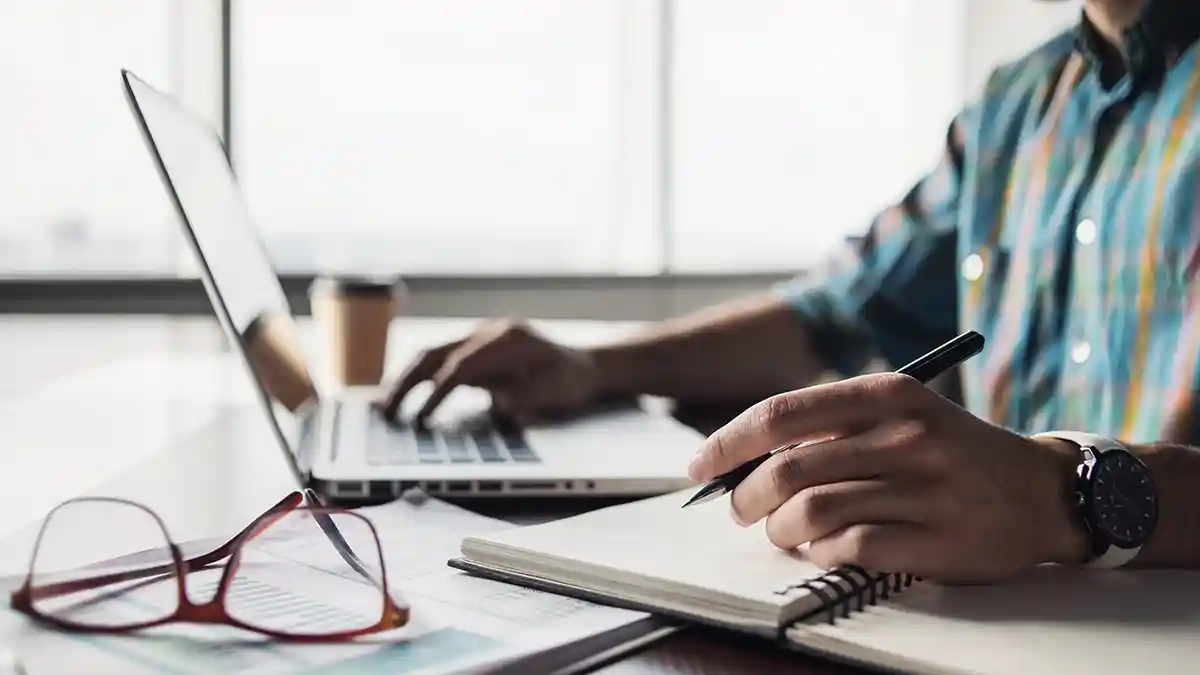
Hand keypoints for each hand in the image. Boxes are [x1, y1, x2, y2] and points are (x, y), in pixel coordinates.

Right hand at [381, 320, 600, 423]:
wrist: (585, 365)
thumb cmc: (571, 381)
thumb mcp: (556, 392)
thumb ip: (529, 398)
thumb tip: (502, 406)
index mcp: (506, 340)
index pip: (460, 366)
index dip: (437, 393)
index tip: (421, 419)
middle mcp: (488, 333)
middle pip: (435, 353)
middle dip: (406, 383)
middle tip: (386, 412)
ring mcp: (480, 338)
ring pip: (432, 354)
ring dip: (406, 380)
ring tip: (385, 407)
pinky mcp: (476, 349)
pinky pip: (441, 360)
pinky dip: (420, 378)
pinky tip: (403, 396)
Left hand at [686, 372, 1087, 582]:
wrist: (1042, 490)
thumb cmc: (950, 450)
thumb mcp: (898, 414)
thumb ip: (828, 428)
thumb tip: (739, 461)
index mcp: (885, 394)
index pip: (780, 414)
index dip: (727, 443)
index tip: (699, 467)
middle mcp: (905, 436)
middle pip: (786, 470)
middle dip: (744, 497)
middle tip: (740, 510)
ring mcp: (924, 489)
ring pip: (810, 513)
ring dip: (779, 530)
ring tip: (783, 532)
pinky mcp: (938, 540)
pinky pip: (848, 549)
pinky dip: (819, 553)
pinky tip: (823, 548)